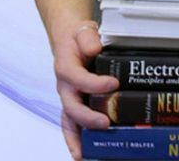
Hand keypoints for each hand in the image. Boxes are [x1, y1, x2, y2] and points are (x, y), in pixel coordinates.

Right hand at [52, 20, 118, 158]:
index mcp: (66, 68)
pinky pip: (73, 126)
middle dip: (88, 117)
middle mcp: (65, 87)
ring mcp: (69, 99)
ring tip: (85, 155)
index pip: (78, 78)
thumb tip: (94, 48)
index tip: (113, 83)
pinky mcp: (75, 106)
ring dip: (78, 139)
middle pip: (72, 107)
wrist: (70, 41)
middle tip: (105, 123)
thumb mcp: (84, 31)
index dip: (94, 83)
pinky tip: (82, 154)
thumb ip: (88, 38)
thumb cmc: (78, 38)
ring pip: (70, 122)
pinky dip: (76, 141)